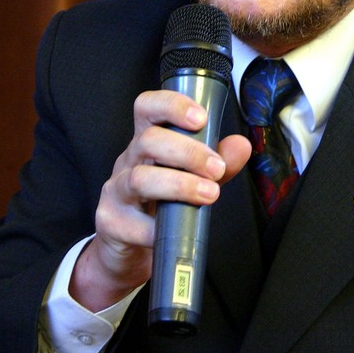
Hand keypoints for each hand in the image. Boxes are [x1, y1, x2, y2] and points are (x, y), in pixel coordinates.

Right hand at [69, 89, 250, 311]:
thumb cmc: (163, 203)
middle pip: (148, 140)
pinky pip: (132, 224)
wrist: (130, 247)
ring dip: (179, 185)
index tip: (201, 118)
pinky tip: (176, 229)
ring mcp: (116, 191)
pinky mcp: (111, 223)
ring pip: (140, 179)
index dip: (172, 105)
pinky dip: (157, 227)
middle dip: (188, 152)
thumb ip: (219, 161)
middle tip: (216, 168)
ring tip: (208, 194)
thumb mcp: (195, 177)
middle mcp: (129, 160)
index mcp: (148, 141)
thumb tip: (241, 145)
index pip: (147, 107)